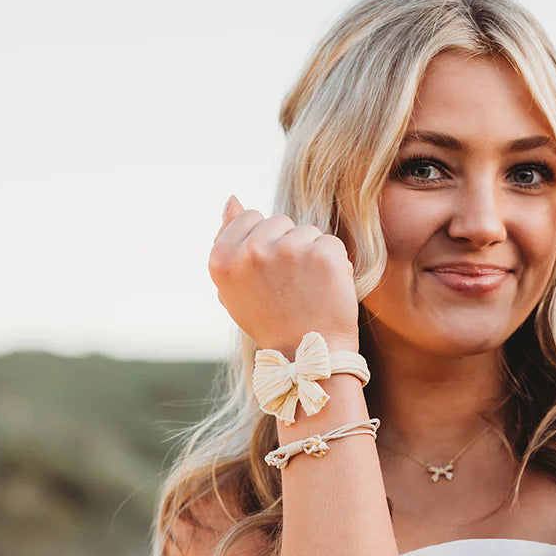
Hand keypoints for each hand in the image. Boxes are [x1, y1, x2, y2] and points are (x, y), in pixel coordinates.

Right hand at [209, 195, 359, 353]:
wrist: (307, 356)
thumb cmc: (270, 321)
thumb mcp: (235, 287)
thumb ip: (228, 242)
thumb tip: (232, 200)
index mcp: (222, 258)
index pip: (249, 217)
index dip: (263, 243)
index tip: (269, 275)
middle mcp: (251, 251)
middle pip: (280, 221)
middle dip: (288, 246)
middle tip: (288, 287)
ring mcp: (288, 250)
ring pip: (307, 231)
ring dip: (312, 255)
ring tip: (307, 290)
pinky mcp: (322, 254)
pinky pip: (331, 243)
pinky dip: (334, 264)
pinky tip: (326, 290)